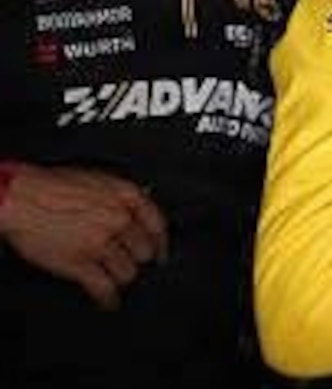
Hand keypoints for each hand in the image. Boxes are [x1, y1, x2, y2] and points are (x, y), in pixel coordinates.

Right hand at [0, 164, 169, 309]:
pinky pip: (104, 288)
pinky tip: (109, 303)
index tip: (160, 254)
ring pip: (127, 272)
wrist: (19, 197)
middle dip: (135, 259)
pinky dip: (108, 299)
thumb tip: (135, 211)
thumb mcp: (97, 180)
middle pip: (143, 251)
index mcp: (126, 196)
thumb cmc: (51, 186)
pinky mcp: (79, 264)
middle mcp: (119, 219)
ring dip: (120, 278)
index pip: (157, 224)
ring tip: (114, 279)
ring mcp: (100, 243)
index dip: (161, 243)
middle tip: (128, 264)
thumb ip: (119, 197)